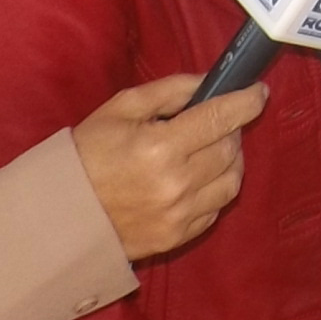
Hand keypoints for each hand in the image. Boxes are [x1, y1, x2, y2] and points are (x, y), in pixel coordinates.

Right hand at [72, 77, 265, 260]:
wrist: (62, 212)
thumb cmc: (89, 153)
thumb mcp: (123, 108)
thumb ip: (171, 90)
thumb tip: (211, 82)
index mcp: (161, 147)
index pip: (221, 118)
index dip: (247, 100)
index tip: (258, 91)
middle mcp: (177, 184)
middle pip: (231, 148)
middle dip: (231, 129)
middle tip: (216, 121)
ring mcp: (179, 215)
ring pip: (232, 181)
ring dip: (230, 160)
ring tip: (211, 149)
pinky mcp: (178, 237)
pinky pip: (216, 209)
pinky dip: (216, 189)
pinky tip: (198, 178)